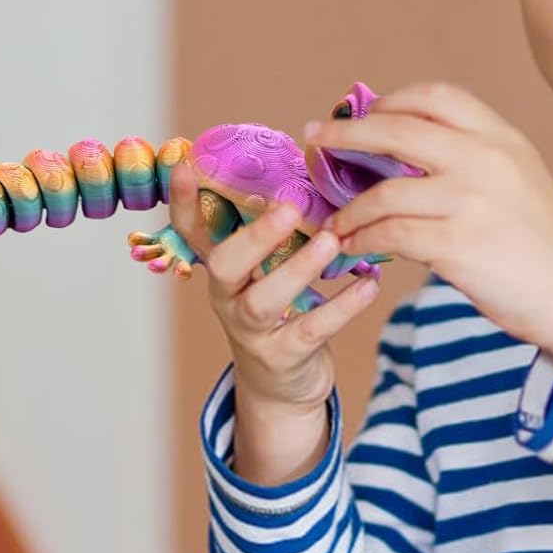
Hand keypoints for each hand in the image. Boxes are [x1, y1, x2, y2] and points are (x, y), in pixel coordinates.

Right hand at [168, 158, 383, 482]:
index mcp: (224, 267)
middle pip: (225, 265)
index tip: (184, 166)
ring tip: (332, 241)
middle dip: (256, 235)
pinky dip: (342, 306)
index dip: (184, 201)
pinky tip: (368, 285)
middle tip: (288, 206)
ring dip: (298, 268)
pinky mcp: (284, 356)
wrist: (281, 386)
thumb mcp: (269, 269)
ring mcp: (252, 329)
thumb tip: (314, 167)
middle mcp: (228, 296)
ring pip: (264, 299)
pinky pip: (311, 329)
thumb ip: (281, 230)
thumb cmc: (283, 307)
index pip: (193, 231)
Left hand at [308, 81, 552, 363]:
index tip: (364, 112)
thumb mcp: (520, 176)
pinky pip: (389, 235)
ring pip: (384, 191)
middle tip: (316, 139)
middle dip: (348, 133)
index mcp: (501, 137)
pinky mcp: (456, 245)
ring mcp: (469, 201)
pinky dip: (363, 241)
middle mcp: (484, 160)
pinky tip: (354, 248)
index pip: (437, 95)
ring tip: (337, 221)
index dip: (393, 100)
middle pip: (398, 130)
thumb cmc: (544, 241)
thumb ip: (473, 156)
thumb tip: (404, 147)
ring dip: (351, 207)